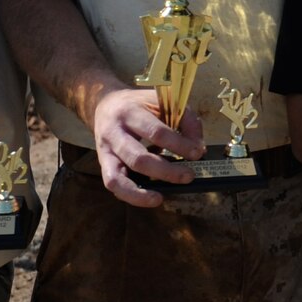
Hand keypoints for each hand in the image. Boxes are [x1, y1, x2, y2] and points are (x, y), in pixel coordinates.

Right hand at [90, 87, 204, 206]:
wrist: (105, 104)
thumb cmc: (139, 105)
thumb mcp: (163, 102)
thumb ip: (185, 119)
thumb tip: (199, 147)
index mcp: (130, 113)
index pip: (156, 132)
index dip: (179, 145)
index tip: (197, 153)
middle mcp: (114, 133)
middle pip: (138, 158)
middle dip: (166, 171)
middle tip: (188, 176)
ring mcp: (105, 152)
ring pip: (117, 177)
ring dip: (139, 192)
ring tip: (159, 198)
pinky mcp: (103, 165)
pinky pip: (112, 185)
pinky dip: (130, 195)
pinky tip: (148, 197)